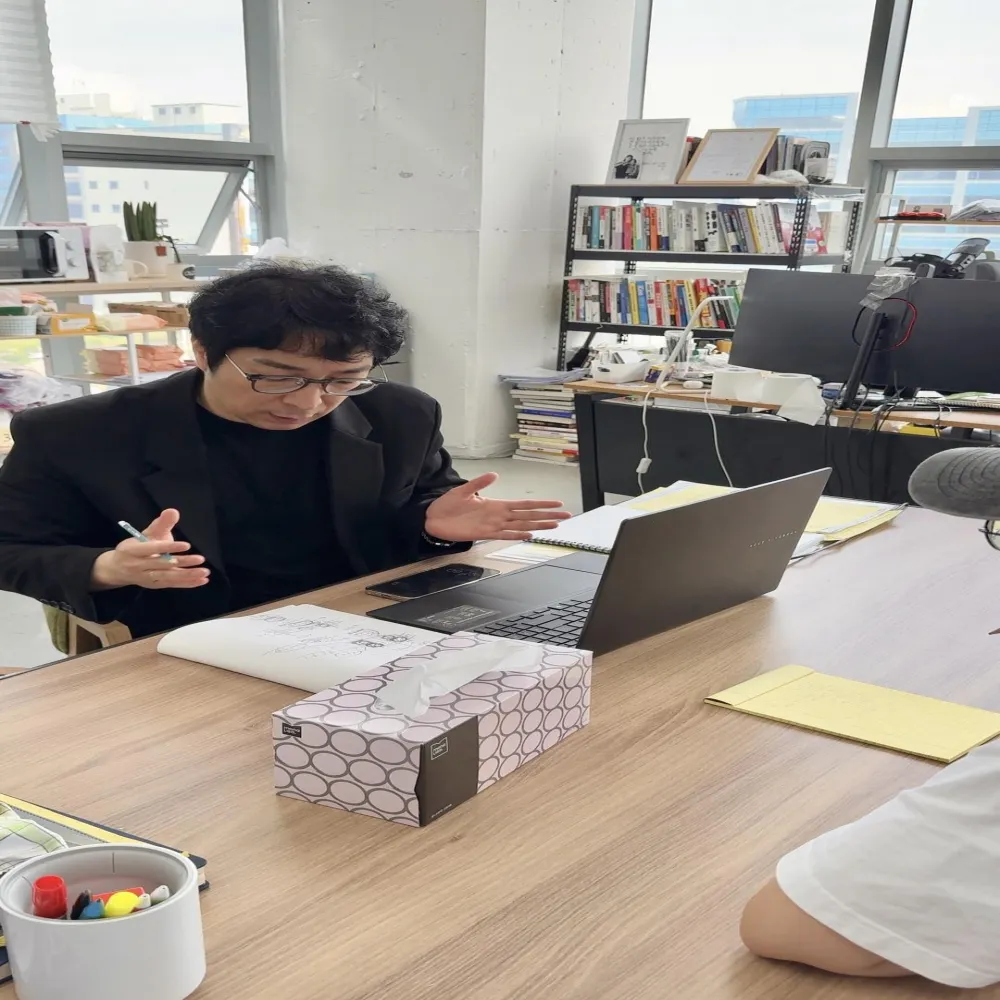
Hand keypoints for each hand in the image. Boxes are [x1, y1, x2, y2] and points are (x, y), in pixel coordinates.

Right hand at [90, 509, 210, 590]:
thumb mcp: (145, 534)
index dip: (169, 547)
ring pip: (168, 577)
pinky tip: (202, 580)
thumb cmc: (135, 548)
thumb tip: (173, 511)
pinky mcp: (154, 585)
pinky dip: (187, 583)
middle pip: (162, 564)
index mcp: (134, 550)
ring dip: (187, 575)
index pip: (153, 548)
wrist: (117, 568)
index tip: (187, 545)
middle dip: (182, 562)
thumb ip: (161, 524)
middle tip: (200, 558)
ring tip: (205, 571)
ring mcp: (146, 578)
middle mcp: (138, 566)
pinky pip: (172, 585)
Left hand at [424, 473, 571, 542]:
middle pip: (528, 516)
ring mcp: (493, 526)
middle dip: (547, 516)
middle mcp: (499, 516)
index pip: (524, 504)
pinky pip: (504, 536)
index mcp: (496, 504)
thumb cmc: (447, 504)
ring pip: (521, 526)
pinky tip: (529, 536)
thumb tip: (496, 474)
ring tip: (554, 526)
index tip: (557, 504)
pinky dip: (517, 536)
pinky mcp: (484, 534)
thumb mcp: (464, 490)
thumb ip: (480, 483)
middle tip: (566, 517)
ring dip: (537, 526)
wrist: (432, 518)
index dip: (541, 504)